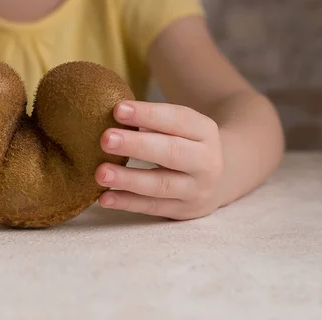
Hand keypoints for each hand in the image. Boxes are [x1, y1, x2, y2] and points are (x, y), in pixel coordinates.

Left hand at [95, 101, 223, 219]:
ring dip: (128, 179)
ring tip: (100, 173)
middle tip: (106, 139)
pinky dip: (127, 202)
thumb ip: (152, 121)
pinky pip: (152, 207)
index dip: (148, 114)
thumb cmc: (185, 144)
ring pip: (161, 185)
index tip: (118, 109)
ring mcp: (196, 190)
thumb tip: (114, 114)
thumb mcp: (181, 128)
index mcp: (204, 131)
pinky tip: (104, 198)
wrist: (221, 180)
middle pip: (172, 152)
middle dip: (137, 145)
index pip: (177, 119)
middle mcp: (206, 161)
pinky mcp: (183, 211)